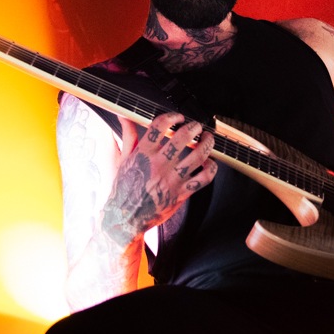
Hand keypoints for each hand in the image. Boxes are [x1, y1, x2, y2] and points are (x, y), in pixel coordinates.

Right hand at [100, 112, 216, 245]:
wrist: (125, 217)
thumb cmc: (124, 188)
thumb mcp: (122, 159)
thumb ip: (128, 135)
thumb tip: (124, 116)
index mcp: (143, 155)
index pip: (159, 127)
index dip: (171, 117)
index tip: (177, 117)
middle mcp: (159, 165)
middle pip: (182, 139)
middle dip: (193, 128)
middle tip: (196, 126)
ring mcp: (172, 180)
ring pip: (197, 156)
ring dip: (206, 144)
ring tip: (207, 139)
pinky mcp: (182, 193)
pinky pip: (204, 179)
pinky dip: (211, 168)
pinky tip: (209, 162)